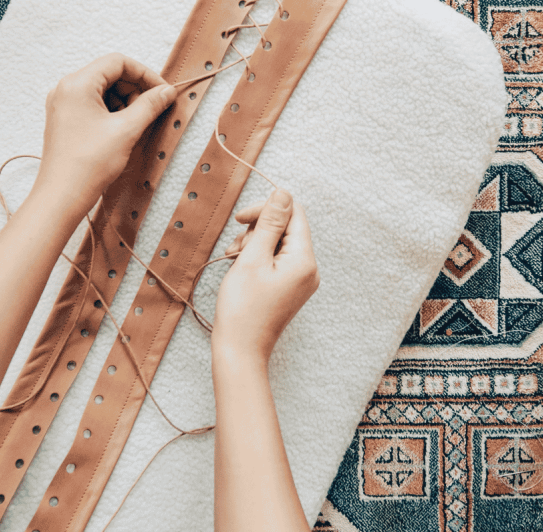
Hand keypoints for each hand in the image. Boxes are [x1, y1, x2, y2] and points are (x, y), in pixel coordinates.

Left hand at [33, 53, 175, 218]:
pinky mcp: (65, 120)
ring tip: (137, 123)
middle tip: (153, 109)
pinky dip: (112, 112)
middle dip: (135, 88)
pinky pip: (93, 105)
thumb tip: (166, 91)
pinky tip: (123, 130)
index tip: (162, 91)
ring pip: (103, 90)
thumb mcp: (127, 130)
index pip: (117, 62)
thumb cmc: (89, 163)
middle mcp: (66, 89)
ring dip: (125, 101)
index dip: (144, 73)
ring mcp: (63, 105)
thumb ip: (150, 105)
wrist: (62, 195)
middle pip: (109, 74)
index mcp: (77, 84)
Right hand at [213, 189, 319, 362]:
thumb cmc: (242, 307)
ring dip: (253, 244)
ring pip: (278, 243)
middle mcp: (309, 268)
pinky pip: (276, 260)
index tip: (240, 219)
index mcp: (304, 260)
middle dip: (257, 230)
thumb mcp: (252, 257)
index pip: (294, 214)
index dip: (267, 210)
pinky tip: (239, 266)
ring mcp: (300, 279)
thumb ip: (269, 223)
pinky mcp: (289, 287)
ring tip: (234, 259)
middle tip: (235, 247)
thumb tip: (284, 193)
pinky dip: (257, 258)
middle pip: (286, 228)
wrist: (240, 350)